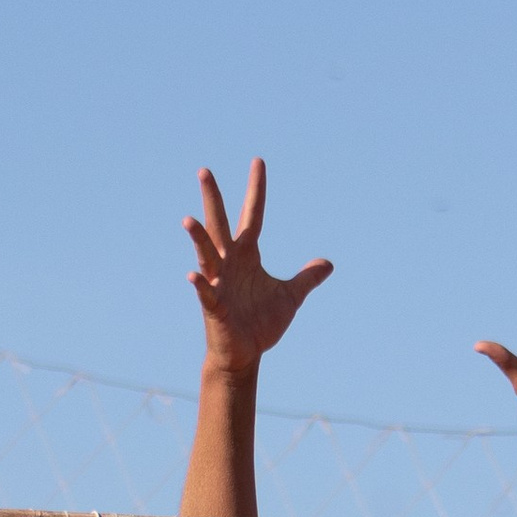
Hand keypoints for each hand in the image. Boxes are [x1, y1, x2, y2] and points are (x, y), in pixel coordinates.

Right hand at [186, 162, 332, 372]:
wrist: (245, 354)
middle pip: (220, 225)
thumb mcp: (290, 297)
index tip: (258, 161)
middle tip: (204, 170)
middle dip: (213, 199)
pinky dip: (201, 286)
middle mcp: (229, 263)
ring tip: (189, 219)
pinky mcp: (214, 307)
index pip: (254, 215)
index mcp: (248, 256)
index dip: (256, 190)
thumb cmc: (261, 323)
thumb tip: (328, 264)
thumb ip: (306, 278)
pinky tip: (195, 277)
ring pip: (206, 255)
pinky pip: (206, 294)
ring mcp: (219, 283)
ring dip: (198, 239)